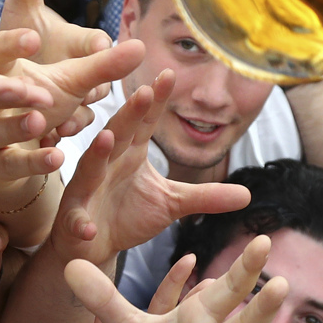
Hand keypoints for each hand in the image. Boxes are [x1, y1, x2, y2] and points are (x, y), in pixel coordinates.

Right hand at [0, 36, 144, 212]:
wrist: (7, 150)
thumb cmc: (37, 104)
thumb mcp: (70, 84)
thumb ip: (101, 65)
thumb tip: (141, 46)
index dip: (10, 44)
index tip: (33, 37)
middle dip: (8, 89)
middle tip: (36, 87)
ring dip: (17, 126)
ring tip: (40, 120)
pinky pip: (10, 163)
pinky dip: (33, 162)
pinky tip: (57, 156)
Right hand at [51, 71, 250, 263]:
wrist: (92, 246)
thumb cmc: (127, 216)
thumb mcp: (172, 204)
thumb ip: (205, 196)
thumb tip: (248, 194)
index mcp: (130, 153)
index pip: (144, 121)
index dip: (155, 101)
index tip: (169, 75)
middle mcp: (106, 164)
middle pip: (118, 134)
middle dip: (128, 114)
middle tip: (142, 91)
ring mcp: (87, 190)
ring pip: (90, 168)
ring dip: (97, 154)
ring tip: (107, 139)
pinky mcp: (73, 220)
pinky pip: (74, 220)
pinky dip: (78, 222)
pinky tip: (86, 226)